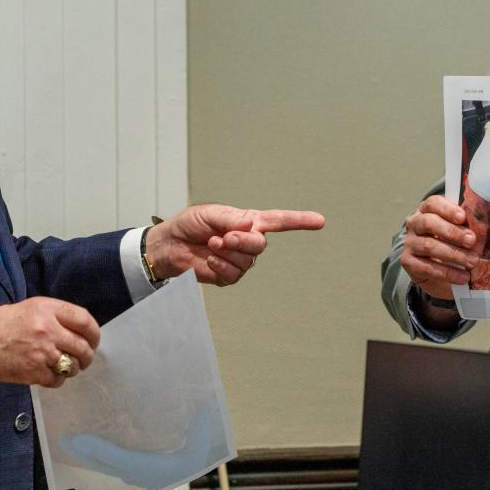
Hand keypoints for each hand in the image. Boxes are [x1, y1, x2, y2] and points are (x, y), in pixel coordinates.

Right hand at [0, 296, 100, 386]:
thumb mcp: (30, 307)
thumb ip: (55, 315)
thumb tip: (76, 329)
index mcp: (48, 310)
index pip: (85, 321)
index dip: (94, 333)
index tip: (93, 339)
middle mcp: (49, 330)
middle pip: (83, 346)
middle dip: (87, 355)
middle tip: (84, 358)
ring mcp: (42, 352)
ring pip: (72, 365)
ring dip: (72, 368)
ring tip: (65, 366)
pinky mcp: (34, 372)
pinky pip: (57, 380)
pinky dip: (57, 379)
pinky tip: (50, 374)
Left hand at [146, 204, 324, 285]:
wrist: (170, 245)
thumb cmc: (189, 224)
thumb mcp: (209, 213)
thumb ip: (231, 219)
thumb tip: (250, 226)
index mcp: (248, 221)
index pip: (279, 221)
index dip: (300, 221)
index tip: (319, 221)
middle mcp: (247, 241)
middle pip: (260, 245)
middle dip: (243, 241)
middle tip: (224, 236)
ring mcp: (239, 260)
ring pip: (246, 261)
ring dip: (226, 252)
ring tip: (211, 244)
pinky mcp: (228, 275)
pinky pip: (233, 274)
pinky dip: (220, 265)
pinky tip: (209, 259)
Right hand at [399, 194, 479, 301]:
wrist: (438, 271)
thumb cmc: (451, 244)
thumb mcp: (459, 232)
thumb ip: (466, 227)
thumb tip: (483, 229)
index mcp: (427, 210)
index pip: (433, 203)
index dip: (447, 209)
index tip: (462, 217)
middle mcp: (415, 224)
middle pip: (429, 222)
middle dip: (452, 232)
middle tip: (471, 241)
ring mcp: (410, 243)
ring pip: (429, 246)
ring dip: (453, 254)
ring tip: (472, 262)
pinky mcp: (408, 262)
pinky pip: (427, 267)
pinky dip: (447, 273)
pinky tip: (463, 277)